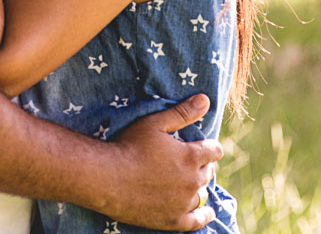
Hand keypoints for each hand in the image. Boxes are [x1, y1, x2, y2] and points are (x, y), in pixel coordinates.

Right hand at [105, 94, 221, 230]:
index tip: (201, 146)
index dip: (208, 147)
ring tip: (187, 182)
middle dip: (201, 165)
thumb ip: (182, 113)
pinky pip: (197, 220)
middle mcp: (192, 181)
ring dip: (198, 186)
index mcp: (191, 156)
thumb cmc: (128, 146)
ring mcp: (183, 203)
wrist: (106, 178)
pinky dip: (204, 215)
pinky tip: (207, 212)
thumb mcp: (154, 123)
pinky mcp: (173, 220)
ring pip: (202, 194)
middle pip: (208, 172)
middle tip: (185, 162)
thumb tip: (205, 100)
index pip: (214, 151)